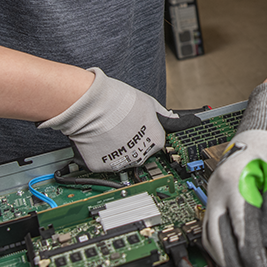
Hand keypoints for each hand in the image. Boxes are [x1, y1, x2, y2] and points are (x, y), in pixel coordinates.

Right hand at [39, 68, 167, 171]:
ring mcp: (120, 163)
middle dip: (131, 142)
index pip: (155, 142)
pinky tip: (97, 139)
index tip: (137, 127)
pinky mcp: (100, 167)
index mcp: (156, 141)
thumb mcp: (148, 102)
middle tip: (120, 127)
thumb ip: (162, 114)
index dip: (145, 132)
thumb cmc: (118, 100)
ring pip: (120, 160)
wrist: (92, 104)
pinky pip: (101, 163)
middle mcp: (140, 156)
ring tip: (107, 131)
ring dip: (115, 149)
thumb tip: (173, 119)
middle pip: (138, 153)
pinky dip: (99, 154)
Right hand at [202, 82, 266, 266]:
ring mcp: (214, 189)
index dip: (250, 259)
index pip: (242, 231)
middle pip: (218, 238)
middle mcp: (220, 187)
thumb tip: (265, 246)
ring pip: (209, 234)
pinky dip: (218, 244)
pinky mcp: (216, 192)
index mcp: (238, 182)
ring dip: (223, 259)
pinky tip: (230, 257)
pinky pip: (211, 224)